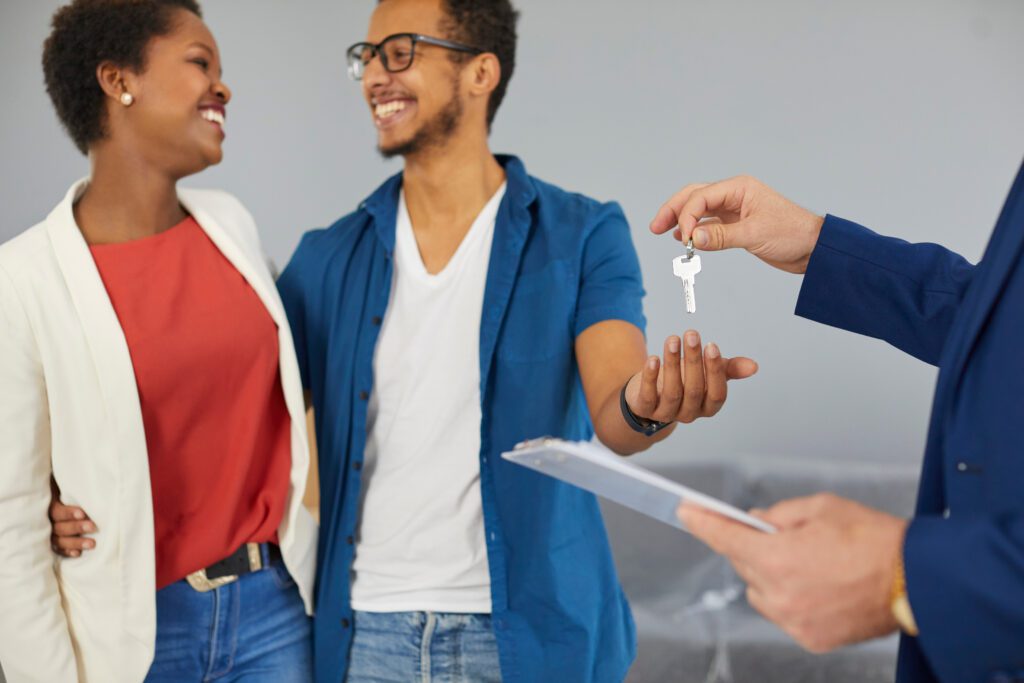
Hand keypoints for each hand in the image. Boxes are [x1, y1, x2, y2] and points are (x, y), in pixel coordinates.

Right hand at [48, 477, 95, 557]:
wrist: (48, 493)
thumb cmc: (62, 486)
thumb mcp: (61, 482)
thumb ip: (69, 483)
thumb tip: (84, 472)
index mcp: (46, 504)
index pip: (55, 511)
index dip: (68, 513)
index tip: (83, 513)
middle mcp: (44, 520)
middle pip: (58, 527)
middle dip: (76, 527)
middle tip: (93, 526)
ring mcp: (46, 531)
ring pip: (58, 540)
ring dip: (75, 542)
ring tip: (92, 544)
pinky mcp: (50, 540)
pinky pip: (57, 549)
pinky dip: (67, 551)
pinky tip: (78, 554)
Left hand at [624, 330, 757, 423]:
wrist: (650, 393)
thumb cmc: (684, 379)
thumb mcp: (706, 372)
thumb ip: (727, 369)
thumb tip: (754, 366)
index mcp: (708, 406)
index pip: (717, 393)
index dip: (715, 371)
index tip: (711, 345)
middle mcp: (689, 413)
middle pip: (695, 390)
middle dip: (693, 361)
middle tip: (691, 335)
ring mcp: (667, 413)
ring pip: (673, 391)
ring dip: (672, 363)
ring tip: (673, 340)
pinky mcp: (645, 409)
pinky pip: (649, 396)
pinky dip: (650, 377)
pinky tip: (653, 358)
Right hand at [650, 176, 824, 273]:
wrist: (813, 247)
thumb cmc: (792, 233)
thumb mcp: (755, 234)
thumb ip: (722, 236)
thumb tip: (692, 238)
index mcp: (739, 188)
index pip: (701, 197)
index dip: (686, 216)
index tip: (683, 238)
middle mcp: (734, 194)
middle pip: (694, 197)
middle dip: (673, 211)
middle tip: (655, 227)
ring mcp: (734, 209)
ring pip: (699, 209)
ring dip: (680, 220)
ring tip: (662, 231)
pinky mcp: (736, 224)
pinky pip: (708, 223)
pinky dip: (694, 230)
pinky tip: (684, 239)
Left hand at [678, 493, 906, 651]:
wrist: (917, 581)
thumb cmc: (874, 540)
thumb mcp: (821, 507)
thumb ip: (780, 515)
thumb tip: (757, 523)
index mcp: (777, 557)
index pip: (725, 537)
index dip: (702, 523)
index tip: (685, 512)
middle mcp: (779, 593)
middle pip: (743, 565)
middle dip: (754, 547)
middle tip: (784, 537)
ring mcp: (793, 621)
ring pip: (760, 592)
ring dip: (771, 576)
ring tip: (809, 564)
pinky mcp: (809, 638)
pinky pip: (783, 613)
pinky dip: (791, 598)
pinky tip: (819, 586)